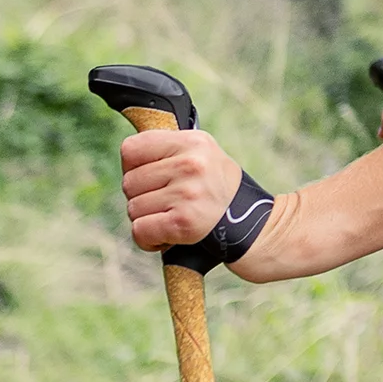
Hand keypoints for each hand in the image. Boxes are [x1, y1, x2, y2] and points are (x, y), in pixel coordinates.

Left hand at [121, 125, 244, 257]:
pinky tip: (167, 236)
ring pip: (133, 209)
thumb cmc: (218, 190)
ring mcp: (187, 193)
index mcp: (192, 142)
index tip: (150, 178)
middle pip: (129, 183)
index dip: (132, 167)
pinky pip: (140, 231)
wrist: (254, 225)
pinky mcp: (184, 222)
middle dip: (141, 197)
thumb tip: (128, 158)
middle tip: (167, 203)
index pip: (131, 149)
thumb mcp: (202, 155)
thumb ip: (168, 150)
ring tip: (172, 218)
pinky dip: (148, 239)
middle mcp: (190, 164)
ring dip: (147, 219)